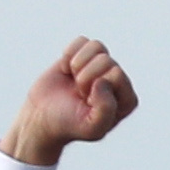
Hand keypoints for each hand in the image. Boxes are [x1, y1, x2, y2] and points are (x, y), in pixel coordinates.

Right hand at [0, 37, 137, 164]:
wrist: (42, 118)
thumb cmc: (69, 124)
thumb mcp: (92, 128)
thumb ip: (106, 110)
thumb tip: (103, 81)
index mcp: (127, 100)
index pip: (117, 74)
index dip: (96, 87)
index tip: (87, 102)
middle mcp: (118, 80)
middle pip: (106, 60)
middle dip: (85, 77)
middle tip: (79, 94)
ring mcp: (101, 66)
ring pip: (96, 46)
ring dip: (77, 64)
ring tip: (74, 81)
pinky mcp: (83, 55)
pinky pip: (81, 41)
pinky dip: (68, 55)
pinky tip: (67, 71)